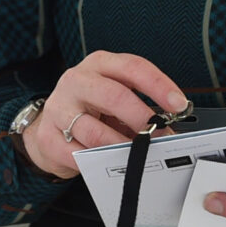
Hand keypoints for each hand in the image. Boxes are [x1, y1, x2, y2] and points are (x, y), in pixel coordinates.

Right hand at [19, 50, 188, 178]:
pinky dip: (95, 162)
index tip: (178, 104)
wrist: (49, 124)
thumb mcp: (114, 97)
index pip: (132, 67)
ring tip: (135, 155)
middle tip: (159, 136)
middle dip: (142, 118)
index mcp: (99, 64)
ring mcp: (58, 107)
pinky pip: (77, 155)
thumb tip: (167, 129)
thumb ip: (139, 106)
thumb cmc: (91, 108)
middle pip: (114, 96)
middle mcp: (76, 80)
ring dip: (121, 147)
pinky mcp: (47, 135)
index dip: (159, 85)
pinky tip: (102, 161)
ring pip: (96, 132)